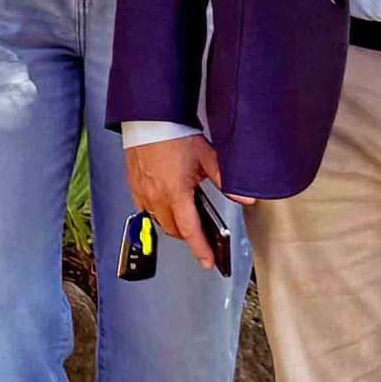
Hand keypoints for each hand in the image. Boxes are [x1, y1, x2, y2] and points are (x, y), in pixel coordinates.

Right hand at [125, 134, 230, 273]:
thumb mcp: (206, 157)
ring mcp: (143, 193)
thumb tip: (246, 198)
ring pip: (159, 221)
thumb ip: (226, 181)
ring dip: (173, 224)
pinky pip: (146, 209)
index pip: (190, 230)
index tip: (208, 262)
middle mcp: (156, 197)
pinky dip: (159, 212)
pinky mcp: (134, 186)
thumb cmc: (174, 134)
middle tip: (201, 233)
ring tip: (186, 215)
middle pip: (173, 230)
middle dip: (188, 236)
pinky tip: (167, 202)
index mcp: (176, 193)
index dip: (200, 249)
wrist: (149, 120)